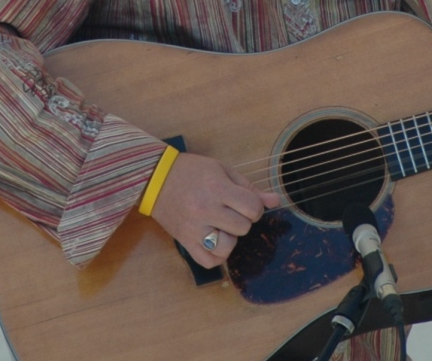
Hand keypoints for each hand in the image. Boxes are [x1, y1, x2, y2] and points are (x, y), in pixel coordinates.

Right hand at [149, 150, 281, 268]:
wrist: (155, 177)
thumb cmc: (191, 171)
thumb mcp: (222, 170)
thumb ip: (249, 188)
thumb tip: (275, 201)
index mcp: (216, 188)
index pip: (252, 207)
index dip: (254, 206)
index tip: (244, 201)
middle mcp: (205, 210)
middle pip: (243, 227)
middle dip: (242, 219)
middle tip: (230, 210)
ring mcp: (193, 228)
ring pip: (228, 247)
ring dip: (230, 238)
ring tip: (222, 226)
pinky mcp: (184, 241)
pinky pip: (208, 261)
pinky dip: (216, 255)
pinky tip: (214, 240)